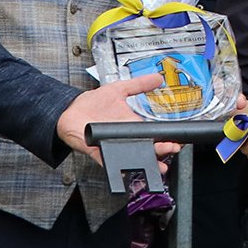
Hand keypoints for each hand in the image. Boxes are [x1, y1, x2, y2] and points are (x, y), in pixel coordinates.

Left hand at [56, 73, 183, 164]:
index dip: (167, 139)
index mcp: (132, 125)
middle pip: (149, 149)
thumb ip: (138, 84)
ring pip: (134, 158)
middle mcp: (126, 137)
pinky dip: (118, 168)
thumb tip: (158, 77)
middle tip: (172, 148)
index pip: (154, 135)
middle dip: (162, 151)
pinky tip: (128, 170)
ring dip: (147, 162)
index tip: (177, 140)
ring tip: (158, 163)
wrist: (70, 110)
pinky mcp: (100, 152)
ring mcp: (114, 146)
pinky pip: (110, 163)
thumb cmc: (93, 102)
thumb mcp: (118, 89)